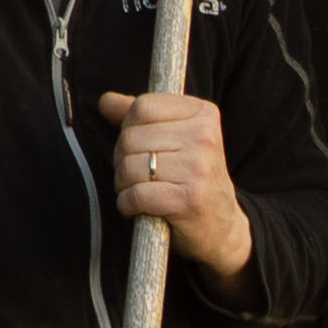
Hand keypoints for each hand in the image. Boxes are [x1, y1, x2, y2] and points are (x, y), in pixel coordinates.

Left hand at [94, 90, 250, 282]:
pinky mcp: (188, 200)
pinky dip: (127, 204)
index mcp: (202, 113)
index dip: (129, 128)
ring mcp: (198, 168)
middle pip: (130, 137)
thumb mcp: (175, 138)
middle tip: (138, 174)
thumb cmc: (192, 178)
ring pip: (129, 166)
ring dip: (123, 184)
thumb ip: (141, 116)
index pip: (142, 106)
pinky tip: (138, 207)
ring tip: (139, 190)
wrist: (222, 226)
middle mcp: (204, 137)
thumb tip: (106, 100)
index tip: (142, 147)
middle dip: (122, 159)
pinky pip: (136, 195)